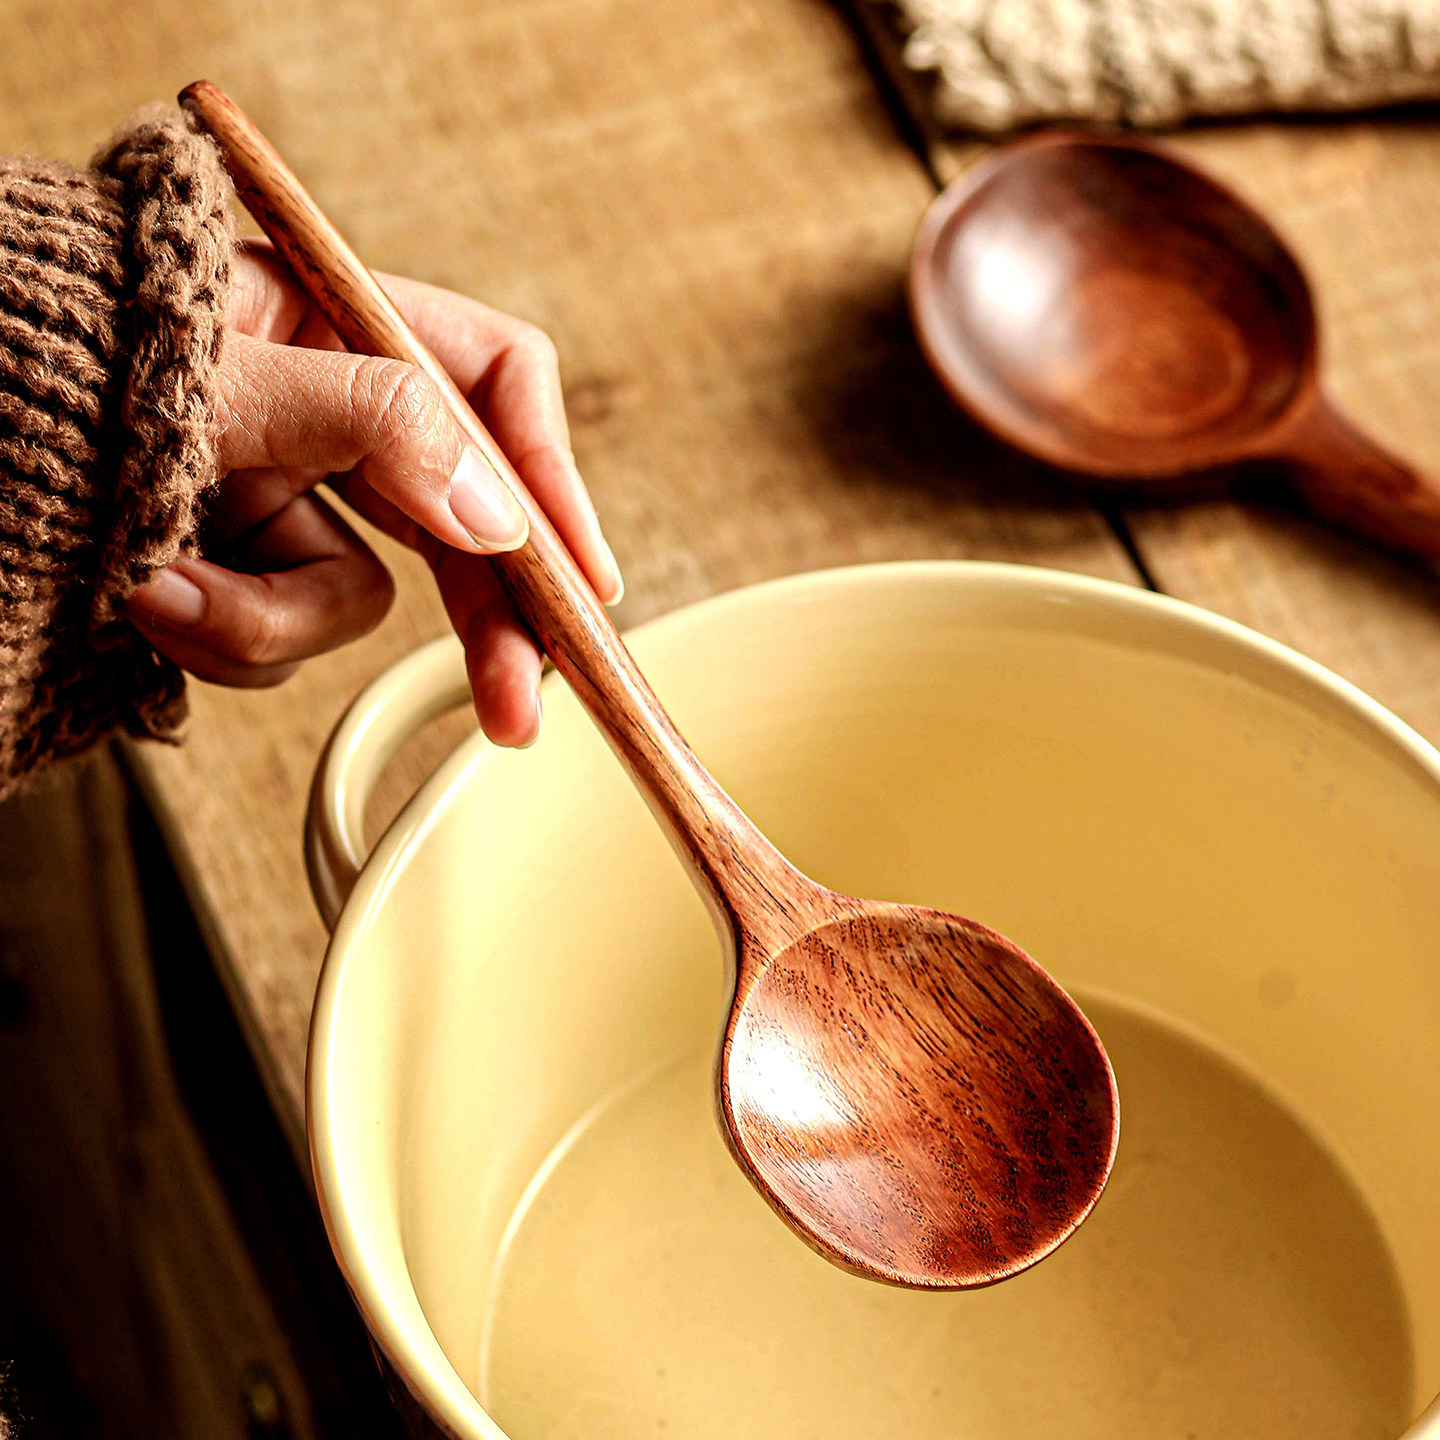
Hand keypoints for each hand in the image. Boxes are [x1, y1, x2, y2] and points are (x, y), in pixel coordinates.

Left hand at [126, 241, 622, 747]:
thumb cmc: (34, 366)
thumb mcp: (206, 375)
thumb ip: (372, 420)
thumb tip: (502, 515)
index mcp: (328, 318)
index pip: (490, 379)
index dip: (549, 472)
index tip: (582, 577)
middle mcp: (318, 406)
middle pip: (456, 511)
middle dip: (479, 616)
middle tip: (520, 708)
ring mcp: (276, 492)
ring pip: (353, 595)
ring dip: (270, 617)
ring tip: (164, 591)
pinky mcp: (232, 565)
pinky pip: (276, 631)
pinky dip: (221, 634)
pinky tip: (143, 598)